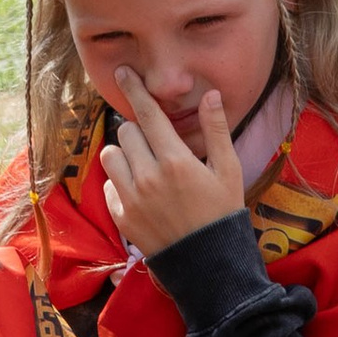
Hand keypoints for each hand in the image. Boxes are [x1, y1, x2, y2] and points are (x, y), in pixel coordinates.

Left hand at [99, 73, 246, 256]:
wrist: (209, 264)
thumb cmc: (222, 213)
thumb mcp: (228, 170)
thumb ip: (216, 130)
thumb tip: (209, 94)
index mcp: (176, 161)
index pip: (148, 114)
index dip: (134, 89)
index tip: (123, 72)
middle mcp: (148, 177)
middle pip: (127, 133)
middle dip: (139, 132)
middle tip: (157, 147)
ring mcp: (132, 199)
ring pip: (111, 156)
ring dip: (125, 155)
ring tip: (145, 167)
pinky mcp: (122, 218)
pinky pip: (109, 186)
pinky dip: (121, 183)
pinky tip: (142, 193)